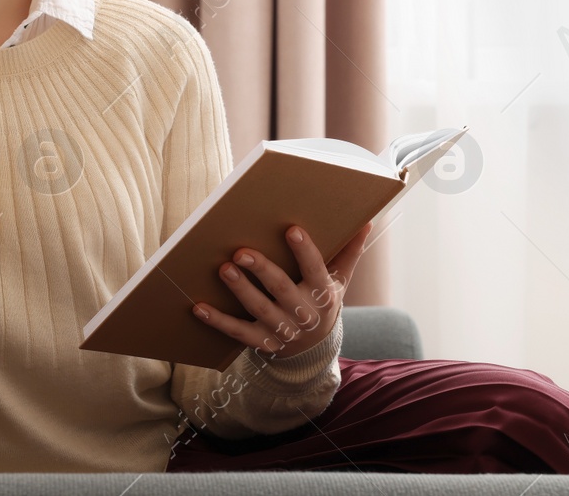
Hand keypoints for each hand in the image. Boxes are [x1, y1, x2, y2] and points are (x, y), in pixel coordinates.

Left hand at [191, 220, 371, 359]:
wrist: (315, 348)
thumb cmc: (323, 300)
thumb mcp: (340, 280)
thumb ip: (350, 252)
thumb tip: (368, 221)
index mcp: (323, 293)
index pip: (315, 269)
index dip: (305, 251)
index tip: (292, 229)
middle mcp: (303, 314)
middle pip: (281, 290)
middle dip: (262, 271)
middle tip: (241, 251)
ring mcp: (281, 330)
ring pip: (258, 310)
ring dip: (240, 290)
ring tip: (224, 269)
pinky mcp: (262, 343)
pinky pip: (238, 333)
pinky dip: (218, 321)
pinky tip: (199, 307)